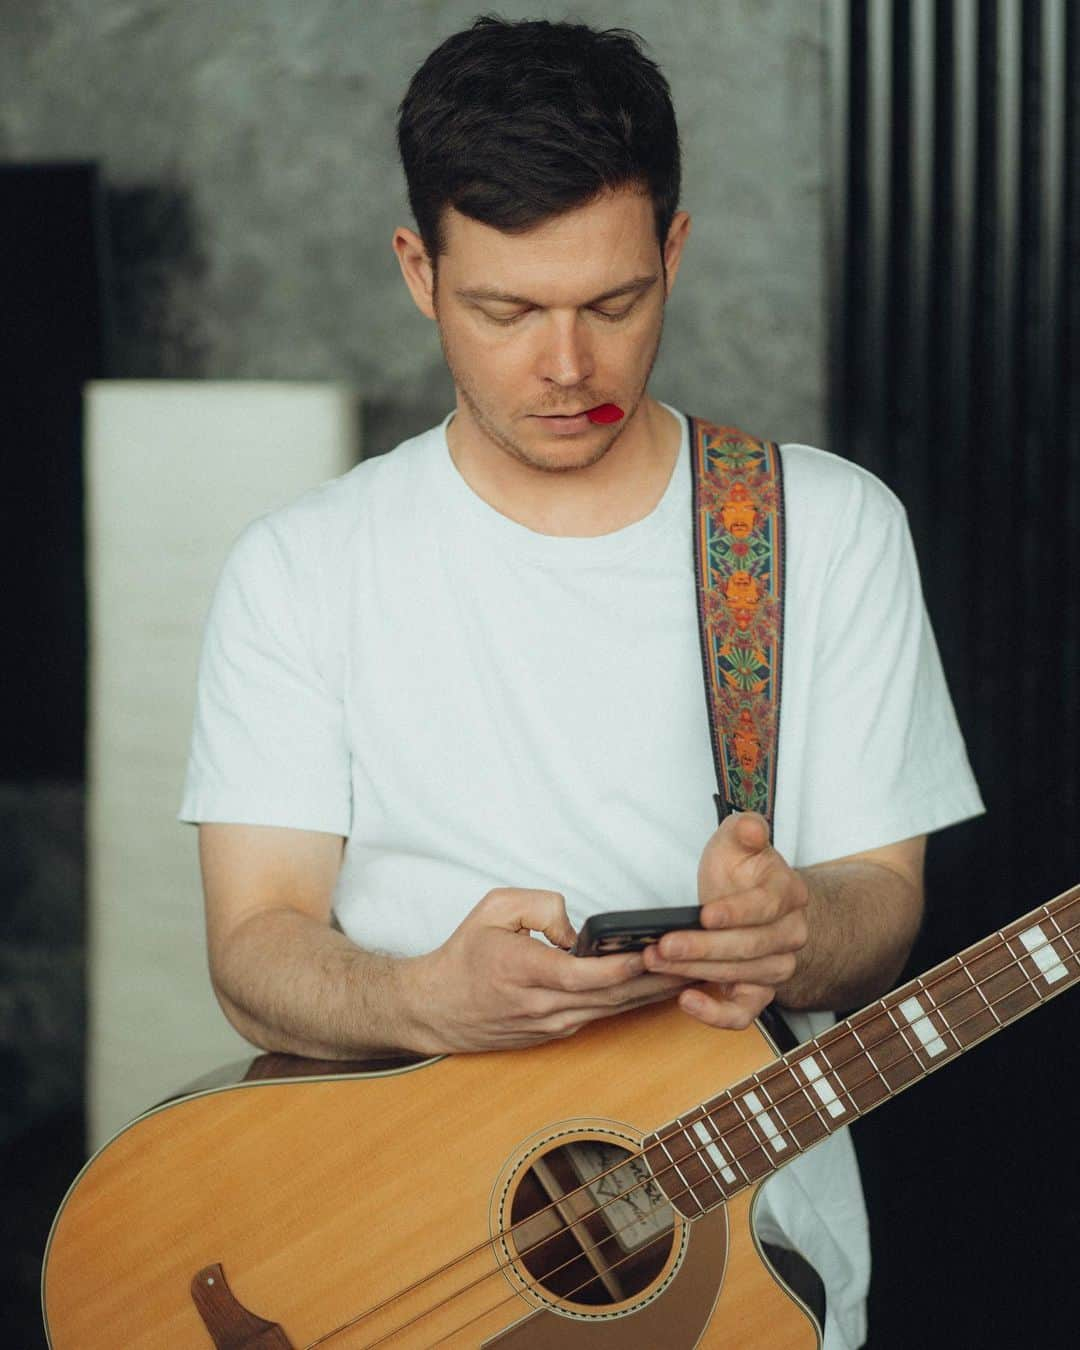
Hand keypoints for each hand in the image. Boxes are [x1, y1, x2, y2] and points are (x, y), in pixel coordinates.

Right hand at [405, 888, 692, 1053]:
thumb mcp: (492, 908)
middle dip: (658, 978)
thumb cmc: (464, 955)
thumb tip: (575, 927)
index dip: (625, 966)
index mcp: (524, 970)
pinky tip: (662, 987)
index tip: (658, 950)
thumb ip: (539, 906)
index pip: (586, 975)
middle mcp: (543, 1005)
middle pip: (613, 996)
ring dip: (655, 993)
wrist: (436, 1010)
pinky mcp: (557, 1033)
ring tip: (694, 972)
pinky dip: (634, 1002)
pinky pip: (604, 1016)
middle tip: (698, 960)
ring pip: (614, 1010)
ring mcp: (552, 1024)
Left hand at [641, 812, 808, 1028]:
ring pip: (743, 976)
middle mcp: (791, 933)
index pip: (766, 906)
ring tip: (659, 960)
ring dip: (697, 971)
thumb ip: (744, 830)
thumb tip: (751, 827)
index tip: (705, 914)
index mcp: (789, 893)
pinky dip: (716, 1014)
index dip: (736, 912)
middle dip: (702, 947)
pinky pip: (744, 1013)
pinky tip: (687, 998)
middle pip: (750, 947)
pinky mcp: (759, 992)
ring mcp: (778, 965)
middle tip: (663, 944)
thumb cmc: (738, 870)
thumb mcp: (735, 841)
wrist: (745, 899)